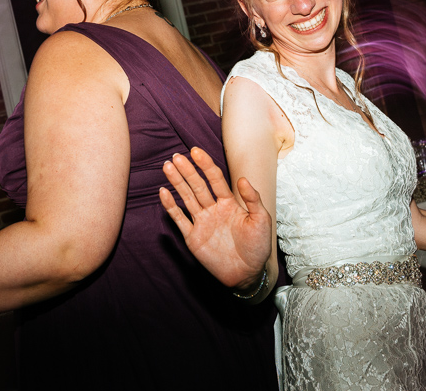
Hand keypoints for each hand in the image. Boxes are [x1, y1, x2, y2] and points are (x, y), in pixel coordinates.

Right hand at [160, 147, 271, 288]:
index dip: (206, 165)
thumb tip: (242, 179)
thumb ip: (252, 199)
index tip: (196, 151)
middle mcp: (213, 209)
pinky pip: (179, 219)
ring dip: (177, 183)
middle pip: (197, 186)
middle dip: (187, 171)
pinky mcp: (193, 237)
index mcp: (229, 203)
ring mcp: (202, 222)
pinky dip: (171, 206)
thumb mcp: (261, 220)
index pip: (215, 179)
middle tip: (176, 157)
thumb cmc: (258, 247)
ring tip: (167, 167)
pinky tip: (163, 192)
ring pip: (186, 198)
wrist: (248, 274)